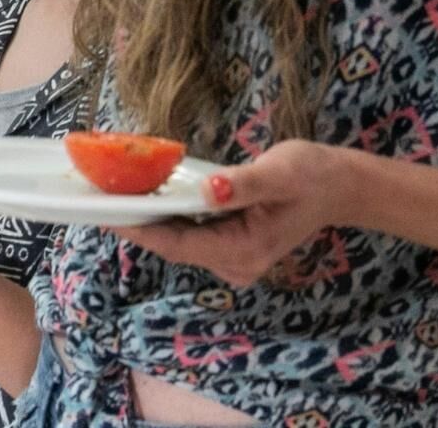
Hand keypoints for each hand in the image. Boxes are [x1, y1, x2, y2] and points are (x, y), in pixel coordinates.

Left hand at [104, 140, 356, 286]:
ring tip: (112, 194)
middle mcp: (235, 264)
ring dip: (149, 220)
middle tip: (97, 197)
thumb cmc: (312, 175)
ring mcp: (233, 259)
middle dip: (137, 223)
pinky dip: (168, 217)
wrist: (341, 186)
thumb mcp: (279, 173)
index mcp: (243, 250)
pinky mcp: (231, 246)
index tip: (105, 213)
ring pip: (179, 241)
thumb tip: (210, 191)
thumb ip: (242, 184)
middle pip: (173, 246)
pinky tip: (146, 196)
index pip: (178, 245)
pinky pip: (190, 234)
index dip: (139, 230)